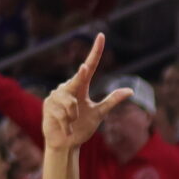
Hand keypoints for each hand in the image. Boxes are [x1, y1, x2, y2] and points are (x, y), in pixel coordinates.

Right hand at [41, 36, 128, 153]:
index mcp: (80, 87)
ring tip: (70, 123)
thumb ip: (112, 100)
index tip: (102, 36)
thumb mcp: (99, 113)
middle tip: (78, 108)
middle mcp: (67, 86)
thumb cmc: (81, 127)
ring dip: (74, 117)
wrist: (66, 142)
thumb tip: (130, 91)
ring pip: (72, 103)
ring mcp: (56, 94)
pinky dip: (67, 124)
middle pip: (79, 79)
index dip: (96, 51)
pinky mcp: (48, 104)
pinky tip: (64, 127)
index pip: (90, 65)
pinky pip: (63, 114)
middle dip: (81, 82)